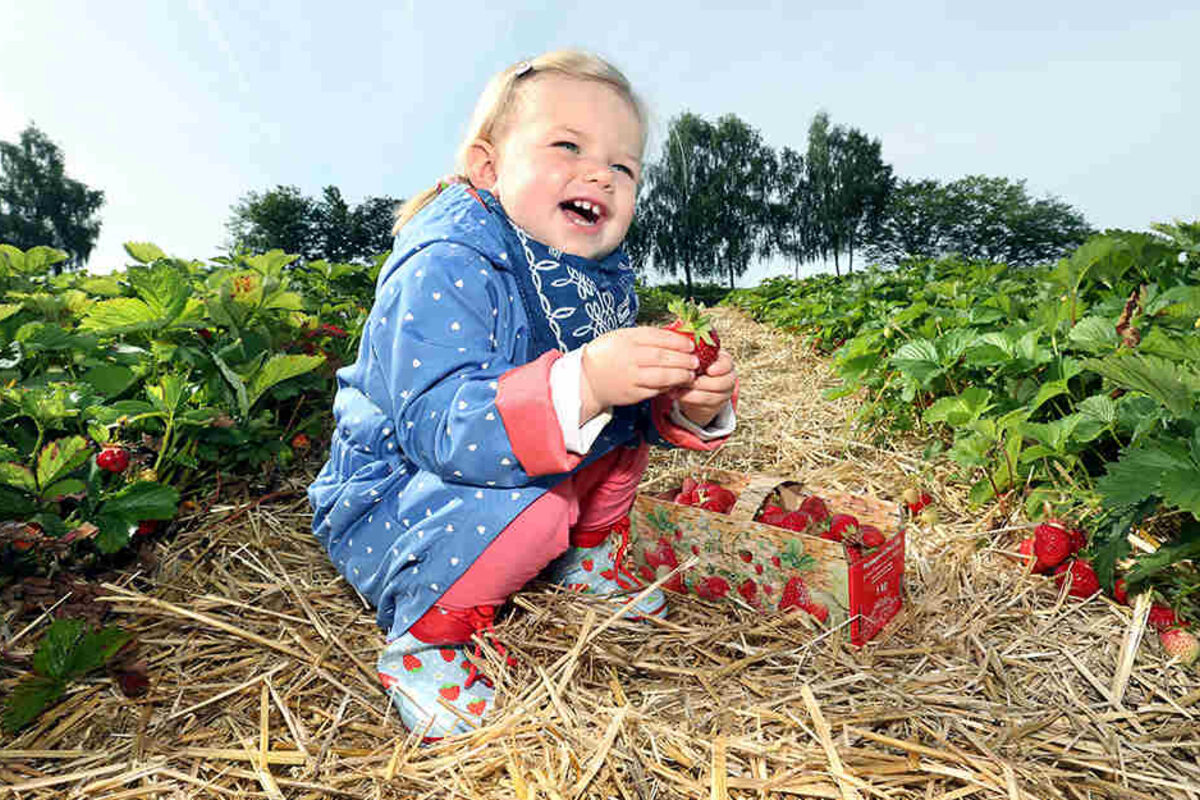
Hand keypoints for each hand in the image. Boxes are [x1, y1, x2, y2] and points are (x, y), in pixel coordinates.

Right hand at [580, 327, 698, 420]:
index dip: (678, 341)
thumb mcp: (622, 336)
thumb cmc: (609, 353)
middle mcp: (629, 358)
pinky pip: (655, 390)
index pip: (658, 338)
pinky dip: (669, 387)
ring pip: (662, 376)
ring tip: (690, 374)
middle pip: (663, 358)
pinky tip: (676, 383)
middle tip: (696, 361)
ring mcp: (631, 377)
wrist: (588, 379)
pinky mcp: (632, 394)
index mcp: (627, 339)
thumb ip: (646, 335)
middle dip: (683, 359)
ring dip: (680, 375)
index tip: (691, 345)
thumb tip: (676, 335)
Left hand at [674, 348, 735, 427]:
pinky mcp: (715, 405)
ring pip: (711, 396)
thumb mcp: (695, 356)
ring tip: (675, 388)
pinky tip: (675, 394)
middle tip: (686, 379)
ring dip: (692, 392)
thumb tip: (678, 341)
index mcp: (724, 361)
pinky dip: (688, 399)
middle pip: (722, 382)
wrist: (696, 386)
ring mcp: (723, 393)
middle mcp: (728, 377)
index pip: (727, 363)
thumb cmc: (694, 366)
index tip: (708, 369)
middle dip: (702, 382)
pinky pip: (703, 404)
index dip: (719, 367)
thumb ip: (691, 351)